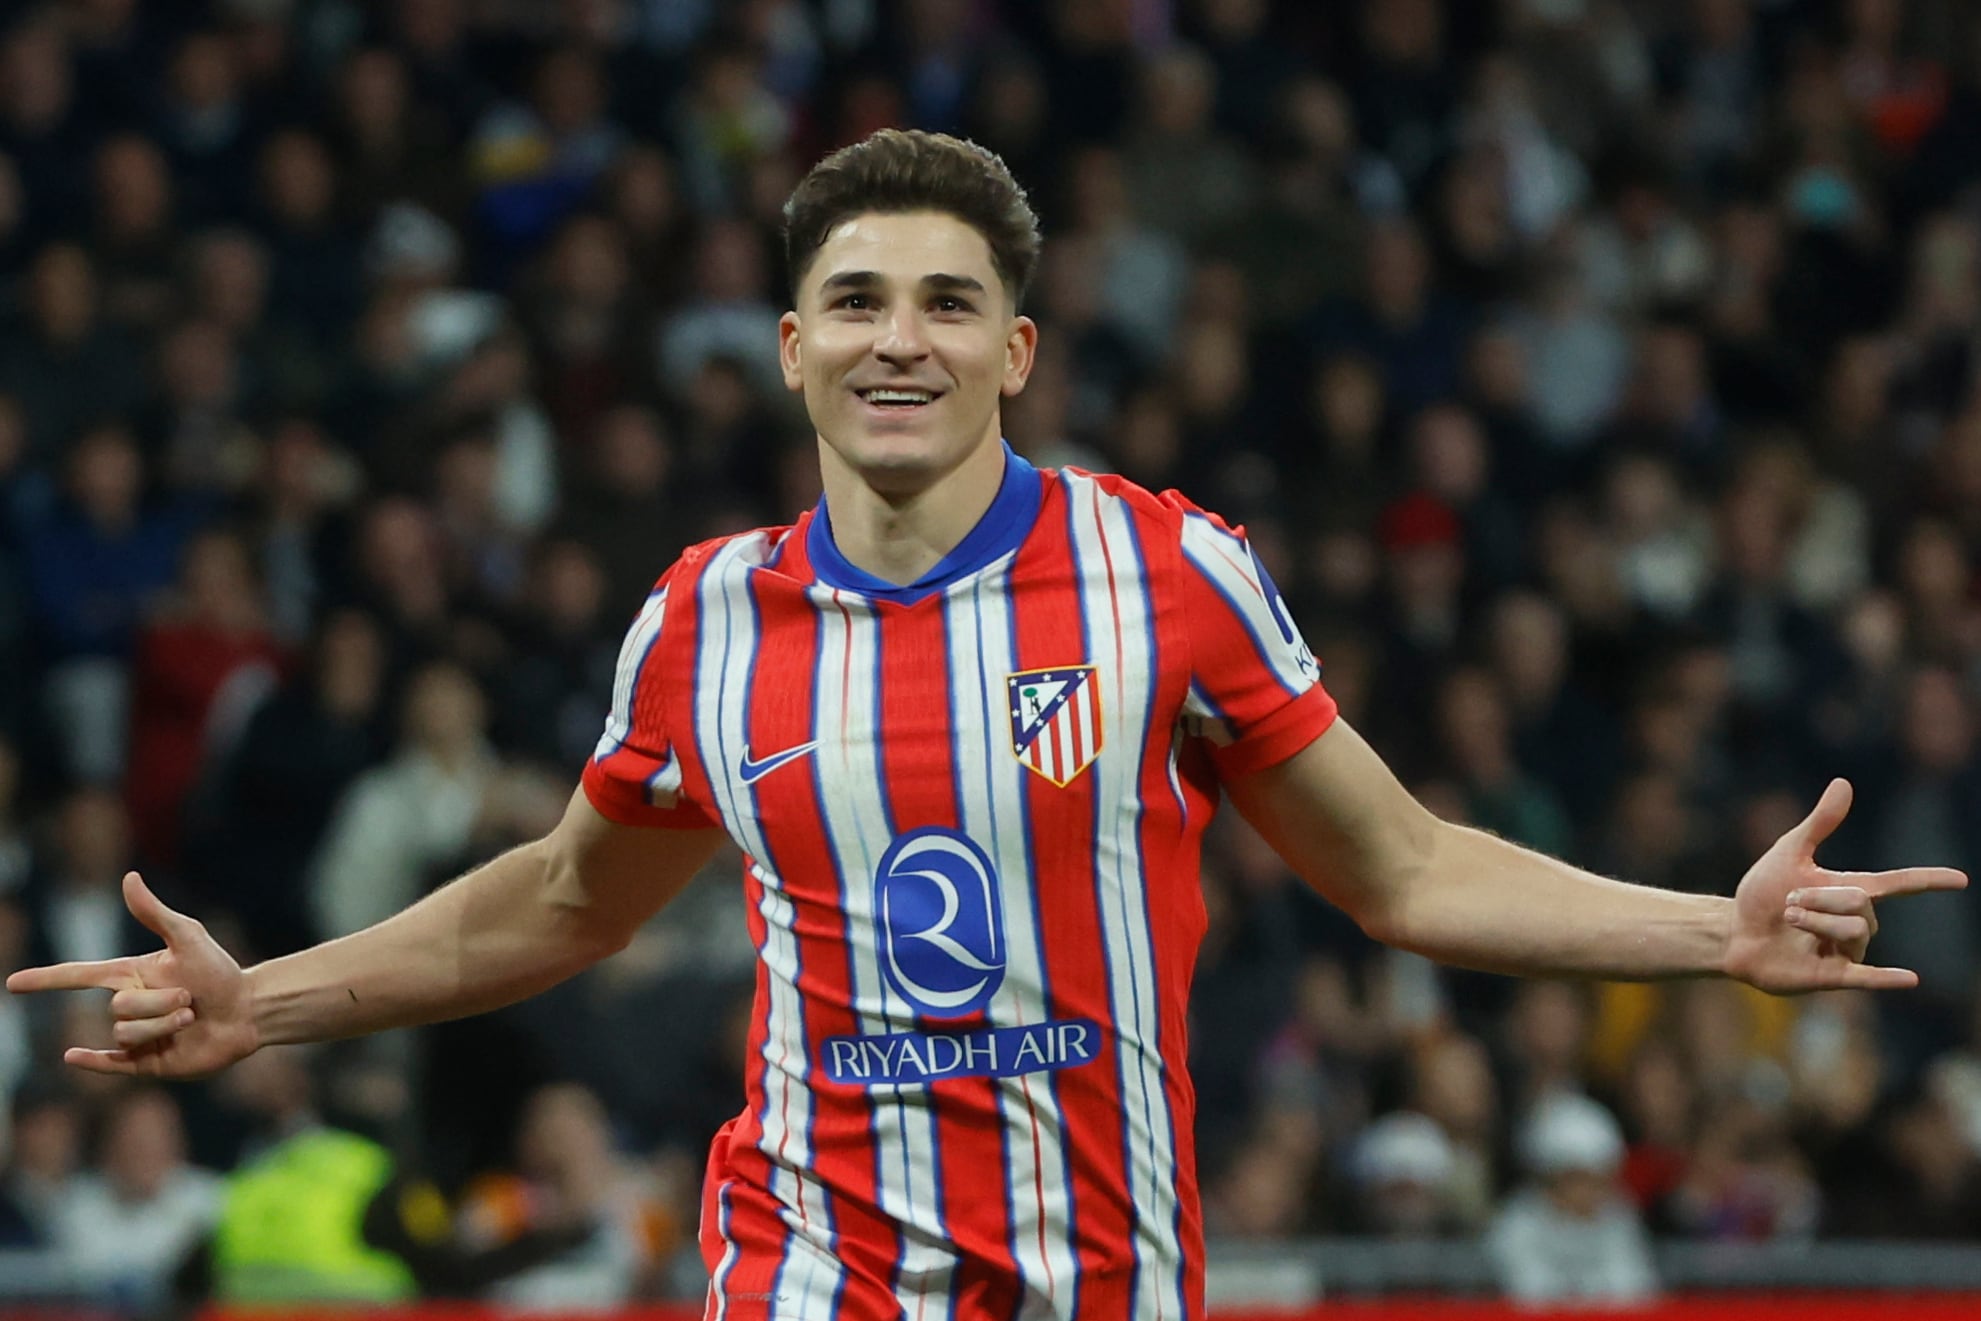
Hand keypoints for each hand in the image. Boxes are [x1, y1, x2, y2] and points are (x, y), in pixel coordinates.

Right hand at [5, 872, 258, 1076]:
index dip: (47, 979)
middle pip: (119, 1007)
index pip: (79, 976)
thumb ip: (155, 913)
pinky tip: (72, 1056)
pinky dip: (92, 1063)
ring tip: (190, 1018)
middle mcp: (129, 1005)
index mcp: (131, 975)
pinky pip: (112, 1065)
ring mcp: (137, 1035)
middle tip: (191, 999)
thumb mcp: (189, 938)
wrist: (248, 1011)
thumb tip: (128, 878)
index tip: (13, 983)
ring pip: (125, 1033)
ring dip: (161, 1024)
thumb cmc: (220, 972)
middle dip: (158, 1003)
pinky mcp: (148, 1061)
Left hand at [1724, 778, 1967, 993]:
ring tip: (1788, 920)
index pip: (1898, 885)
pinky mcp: (1830, 976)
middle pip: (1860, 904)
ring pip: (1854, 932)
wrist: (1732, 931)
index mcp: (1850, 891)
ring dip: (1816, 921)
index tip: (1961, 880)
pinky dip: (1887, 978)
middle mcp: (1854, 923)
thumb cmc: (1761, 893)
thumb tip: (1843, 783)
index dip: (1928, 881)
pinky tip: (1911, 979)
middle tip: (1788, 901)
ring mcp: (1845, 951)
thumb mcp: (1789, 853)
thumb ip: (1820, 823)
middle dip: (1820, 897)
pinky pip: (1865, 977)